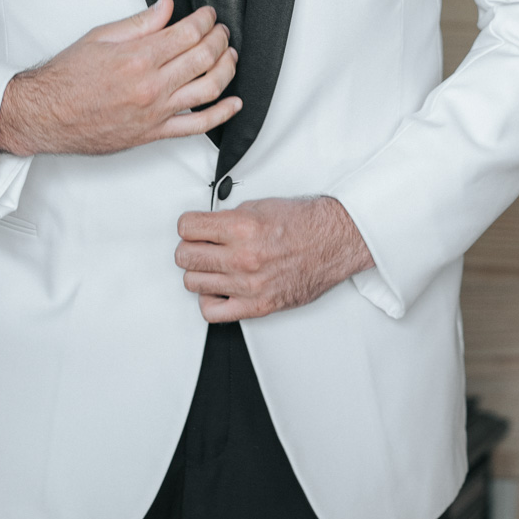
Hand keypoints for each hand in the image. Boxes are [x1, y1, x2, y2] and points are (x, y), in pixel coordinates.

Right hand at [0, 0, 240, 156]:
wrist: (46, 115)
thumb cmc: (67, 78)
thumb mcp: (100, 37)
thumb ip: (139, 22)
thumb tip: (166, 6)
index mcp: (138, 57)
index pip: (188, 33)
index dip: (206, 20)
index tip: (209, 14)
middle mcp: (151, 85)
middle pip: (204, 58)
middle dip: (220, 39)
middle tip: (222, 30)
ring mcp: (156, 112)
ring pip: (209, 89)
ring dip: (227, 69)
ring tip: (230, 55)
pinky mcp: (154, 133)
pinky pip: (197, 127)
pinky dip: (221, 115)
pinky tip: (234, 104)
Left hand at [175, 195, 373, 320]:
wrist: (333, 242)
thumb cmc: (303, 224)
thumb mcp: (259, 206)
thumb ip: (227, 218)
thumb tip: (206, 227)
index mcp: (242, 227)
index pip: (187, 228)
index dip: (187, 226)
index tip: (192, 228)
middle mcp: (243, 257)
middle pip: (185, 257)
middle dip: (189, 248)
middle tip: (200, 245)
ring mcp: (248, 285)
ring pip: (193, 283)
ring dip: (199, 272)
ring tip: (212, 265)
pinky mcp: (257, 306)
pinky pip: (213, 312)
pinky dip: (209, 300)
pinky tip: (219, 288)